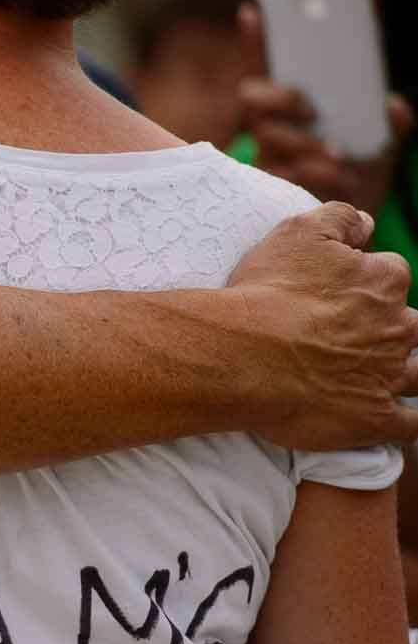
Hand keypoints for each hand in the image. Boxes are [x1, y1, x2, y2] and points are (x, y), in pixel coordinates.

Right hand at [228, 202, 417, 451]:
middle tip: (356, 340)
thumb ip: (340, 218)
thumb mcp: (298, 232)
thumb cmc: (265, 294)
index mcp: (384, 282)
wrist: (242, 356)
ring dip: (410, 374)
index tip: (342, 297)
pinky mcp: (375, 419)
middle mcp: (396, 327)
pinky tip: (405, 424)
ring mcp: (388, 375)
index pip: (391, 277)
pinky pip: (412, 426)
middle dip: (391, 331)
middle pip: (410, 326)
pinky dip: (413, 425)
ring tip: (385, 378)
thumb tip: (366, 222)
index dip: (368, 286)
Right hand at [239, 5, 413, 212]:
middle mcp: (273, 127)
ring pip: (270, 139)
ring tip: (339, 153)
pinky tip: (341, 175)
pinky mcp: (273, 187)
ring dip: (304, 143)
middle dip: (279, 99)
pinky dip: (315, 172)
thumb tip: (394, 106)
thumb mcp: (384, 140)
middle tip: (311, 109)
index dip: (255, 41)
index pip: (267, 67)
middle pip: (252, 100)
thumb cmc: (362, 169)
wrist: (355, 220)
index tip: (253, 11)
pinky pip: (285, 174)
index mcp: (293, 107)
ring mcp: (269, 156)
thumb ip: (392, 122)